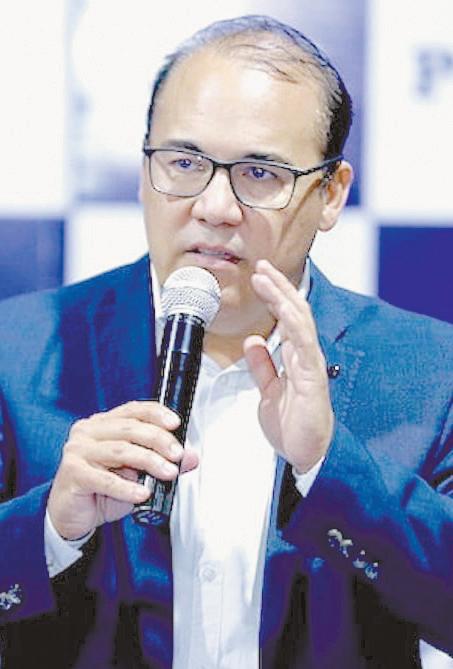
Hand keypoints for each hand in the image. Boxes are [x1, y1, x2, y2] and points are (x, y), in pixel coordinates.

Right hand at [47, 401, 197, 539]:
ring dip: (149, 461)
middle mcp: (88, 432)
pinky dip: (127, 487)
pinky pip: (104, 479)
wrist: (72, 516)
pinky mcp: (73, 474)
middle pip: (130, 428)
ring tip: (168, 473)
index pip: (133, 410)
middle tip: (178, 455)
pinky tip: (142, 494)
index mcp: (103, 423)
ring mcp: (78, 451)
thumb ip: (162, 462)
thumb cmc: (102, 490)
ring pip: (120, 451)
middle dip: (159, 440)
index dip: (156, 414)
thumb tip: (190, 458)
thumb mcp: (137, 474)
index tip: (176, 424)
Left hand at [244, 259, 333, 472]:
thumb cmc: (292, 425)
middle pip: (295, 312)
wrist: (307, 456)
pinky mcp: (313, 378)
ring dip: (284, 297)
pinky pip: (305, 346)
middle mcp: (304, 356)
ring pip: (301, 322)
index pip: (286, 318)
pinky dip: (296, 325)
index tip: (258, 276)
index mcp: (294, 357)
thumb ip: (263, 365)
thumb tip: (252, 340)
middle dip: (279, 287)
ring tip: (267, 278)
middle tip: (262, 265)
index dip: (274, 295)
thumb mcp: (268, 391)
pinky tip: (286, 308)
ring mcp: (311, 365)